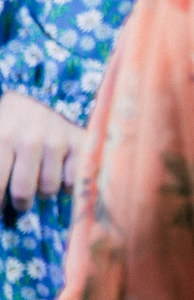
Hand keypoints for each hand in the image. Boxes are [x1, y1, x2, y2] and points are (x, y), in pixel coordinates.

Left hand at [0, 92, 78, 207]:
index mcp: (3, 139)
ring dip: (45, 190)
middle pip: (22, 193)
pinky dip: (68, 182)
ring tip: (42, 180)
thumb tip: (0, 200)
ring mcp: (58, 140)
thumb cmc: (13, 121)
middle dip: (21, 202)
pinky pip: (74, 179)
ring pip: (49, 188)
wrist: (46, 91)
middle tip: (22, 200)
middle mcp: (30, 140)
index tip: (1, 208)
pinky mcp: (80, 141)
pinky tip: (62, 173)